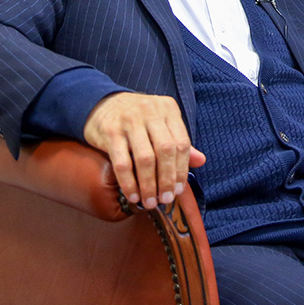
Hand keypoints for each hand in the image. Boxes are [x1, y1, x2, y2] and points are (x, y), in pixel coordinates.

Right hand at [83, 92, 205, 209]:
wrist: (102, 104)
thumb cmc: (138, 118)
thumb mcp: (162, 121)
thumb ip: (179, 140)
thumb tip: (201, 161)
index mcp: (168, 109)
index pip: (182, 142)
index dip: (182, 169)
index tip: (178, 190)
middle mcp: (151, 112)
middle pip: (166, 150)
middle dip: (167, 179)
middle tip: (165, 199)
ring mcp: (130, 121)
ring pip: (145, 158)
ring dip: (149, 184)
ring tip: (150, 201)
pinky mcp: (111, 132)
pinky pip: (122, 162)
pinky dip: (129, 183)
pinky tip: (133, 195)